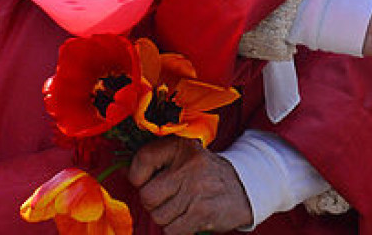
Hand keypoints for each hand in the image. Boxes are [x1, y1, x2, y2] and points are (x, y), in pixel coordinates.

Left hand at [128, 136, 252, 233]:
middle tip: (168, 198)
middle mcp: (189, 165)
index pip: (143, 159)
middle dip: (153, 203)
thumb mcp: (186, 155)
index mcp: (182, 146)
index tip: (146, 180)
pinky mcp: (202, 212)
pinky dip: (176, 229)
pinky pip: (171, 230)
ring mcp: (196, 189)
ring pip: (159, 216)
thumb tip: (125, 176)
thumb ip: (158, 161)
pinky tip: (189, 217)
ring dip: (167, 217)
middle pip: (147, 195)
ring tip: (183, 207)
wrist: (246, 187)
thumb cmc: (206, 173)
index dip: (137, 175)